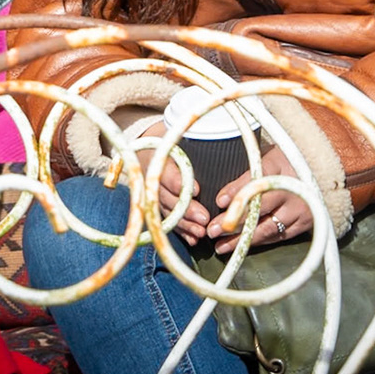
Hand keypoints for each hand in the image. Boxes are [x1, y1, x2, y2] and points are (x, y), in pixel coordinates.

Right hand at [138, 122, 210, 245]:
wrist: (149, 146)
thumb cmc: (172, 138)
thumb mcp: (178, 133)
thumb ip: (197, 137)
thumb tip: (224, 137)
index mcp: (156, 156)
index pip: (167, 172)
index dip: (180, 182)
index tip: (198, 190)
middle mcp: (150, 177)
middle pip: (166, 197)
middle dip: (186, 210)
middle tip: (205, 218)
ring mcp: (150, 193)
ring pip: (166, 213)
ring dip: (184, 224)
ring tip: (201, 233)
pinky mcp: (154, 206)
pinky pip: (166, 221)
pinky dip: (179, 232)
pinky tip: (192, 239)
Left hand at [208, 146, 312, 254]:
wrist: (325, 171)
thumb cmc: (288, 161)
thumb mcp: (268, 156)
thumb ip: (250, 170)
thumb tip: (223, 196)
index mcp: (280, 164)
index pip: (256, 179)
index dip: (237, 190)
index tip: (219, 200)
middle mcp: (292, 188)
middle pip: (259, 207)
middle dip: (233, 221)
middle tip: (213, 229)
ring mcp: (300, 208)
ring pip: (267, 228)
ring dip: (241, 238)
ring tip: (221, 245)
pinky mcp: (305, 224)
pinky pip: (278, 237)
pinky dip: (258, 242)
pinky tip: (241, 246)